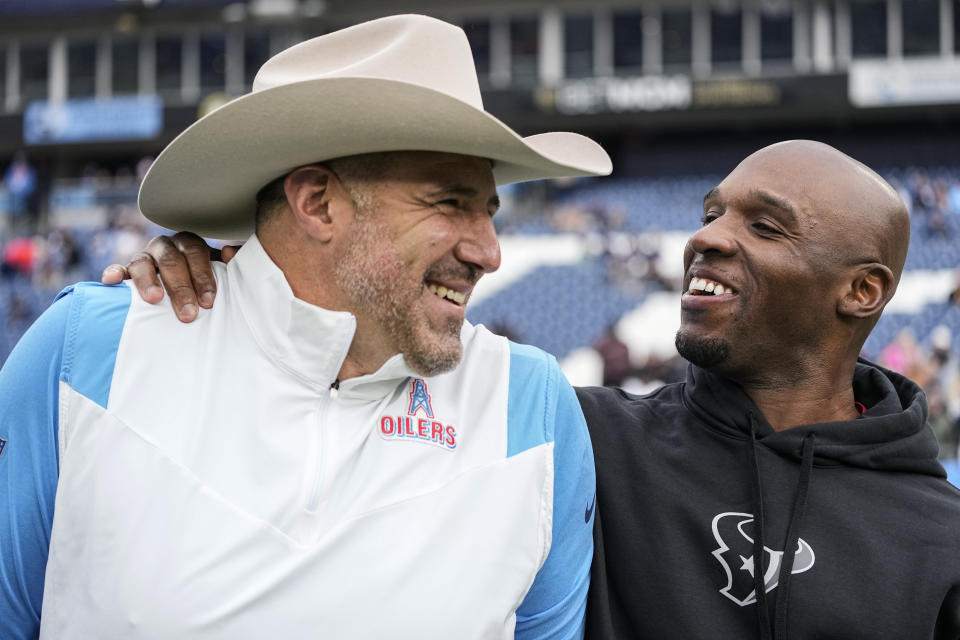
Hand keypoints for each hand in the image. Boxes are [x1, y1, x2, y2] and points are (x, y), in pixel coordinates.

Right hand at [100, 232, 239, 322]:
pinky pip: (118, 269)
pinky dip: (114, 273)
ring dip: (148, 281)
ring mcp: (144, 257)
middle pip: (171, 261)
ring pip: (143, 263)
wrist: (183, 289)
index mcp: (189, 244)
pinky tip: (110, 282)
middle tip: (188, 313)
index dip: (203, 277)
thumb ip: (230, 264)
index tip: (209, 302)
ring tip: (154, 299)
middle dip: (181, 288)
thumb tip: (230, 252)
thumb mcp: (220, 273)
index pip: (196, 254)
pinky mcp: (126, 270)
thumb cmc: (203, 283)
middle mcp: (166, 247)